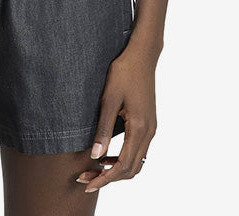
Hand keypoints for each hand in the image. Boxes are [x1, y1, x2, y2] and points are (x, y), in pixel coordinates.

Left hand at [76, 41, 156, 194]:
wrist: (142, 54)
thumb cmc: (124, 72)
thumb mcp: (109, 99)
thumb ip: (103, 128)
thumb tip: (95, 155)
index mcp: (140, 128)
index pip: (123, 165)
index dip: (105, 178)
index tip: (88, 183)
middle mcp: (149, 132)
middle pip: (131, 169)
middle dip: (109, 178)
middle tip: (87, 179)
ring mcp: (151, 128)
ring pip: (137, 162)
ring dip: (117, 170)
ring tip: (95, 169)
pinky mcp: (149, 123)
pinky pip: (138, 150)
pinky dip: (124, 159)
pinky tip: (107, 155)